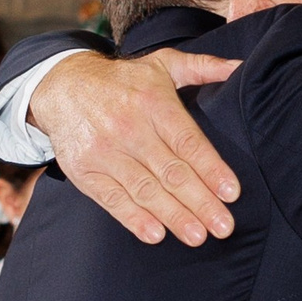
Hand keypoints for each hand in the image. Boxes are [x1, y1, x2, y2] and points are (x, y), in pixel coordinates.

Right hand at [30, 50, 241, 245]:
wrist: (61, 85)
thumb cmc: (123, 80)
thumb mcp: (162, 64)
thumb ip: (203, 67)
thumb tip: (240, 68)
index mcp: (153, 103)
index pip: (188, 142)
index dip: (211, 169)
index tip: (232, 193)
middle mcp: (129, 128)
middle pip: (171, 172)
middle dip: (200, 202)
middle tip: (224, 226)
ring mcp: (104, 151)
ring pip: (145, 189)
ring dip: (173, 216)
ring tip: (197, 236)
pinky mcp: (84, 170)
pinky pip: (112, 199)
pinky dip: (133, 218)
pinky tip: (155, 233)